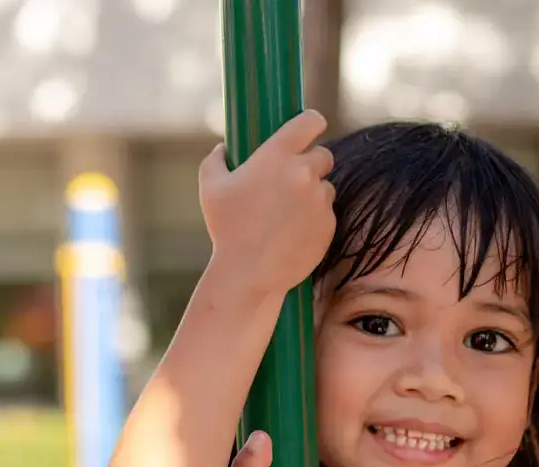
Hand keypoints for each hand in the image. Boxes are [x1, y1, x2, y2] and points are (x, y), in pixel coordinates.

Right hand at [199, 110, 336, 296]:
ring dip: (313, 195)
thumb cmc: (226, 229)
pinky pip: (327, 215)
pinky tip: (294, 233)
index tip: (313, 126)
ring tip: (289, 214)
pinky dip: (316, 221)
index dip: (313, 122)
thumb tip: (223, 148)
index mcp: (277, 155)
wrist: (249, 273)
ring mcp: (319, 200)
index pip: (310, 122)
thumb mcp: (210, 188)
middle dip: (312, 164)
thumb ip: (216, 159)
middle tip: (295, 181)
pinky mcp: (329, 225)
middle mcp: (303, 172)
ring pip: (326, 188)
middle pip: (324, 155)